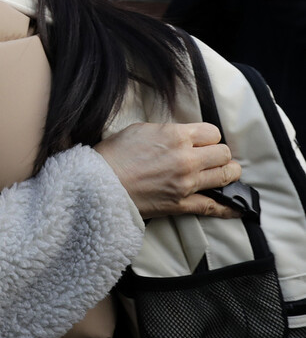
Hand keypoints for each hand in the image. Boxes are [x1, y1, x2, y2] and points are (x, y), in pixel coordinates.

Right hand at [94, 122, 241, 219]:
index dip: (207, 137)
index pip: (212, 133)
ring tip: (220, 174)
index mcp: (176, 135)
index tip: (201, 142)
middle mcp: (187, 158)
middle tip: (209, 158)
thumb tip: (180, 136)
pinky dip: (229, 207)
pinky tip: (238, 207)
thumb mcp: (138, 130)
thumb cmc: (113, 155)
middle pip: (223, 153)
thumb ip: (166, 131)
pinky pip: (215, 206)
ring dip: (226, 174)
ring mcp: (187, 183)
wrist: (99, 184)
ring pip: (226, 176)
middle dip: (218, 154)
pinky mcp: (182, 204)